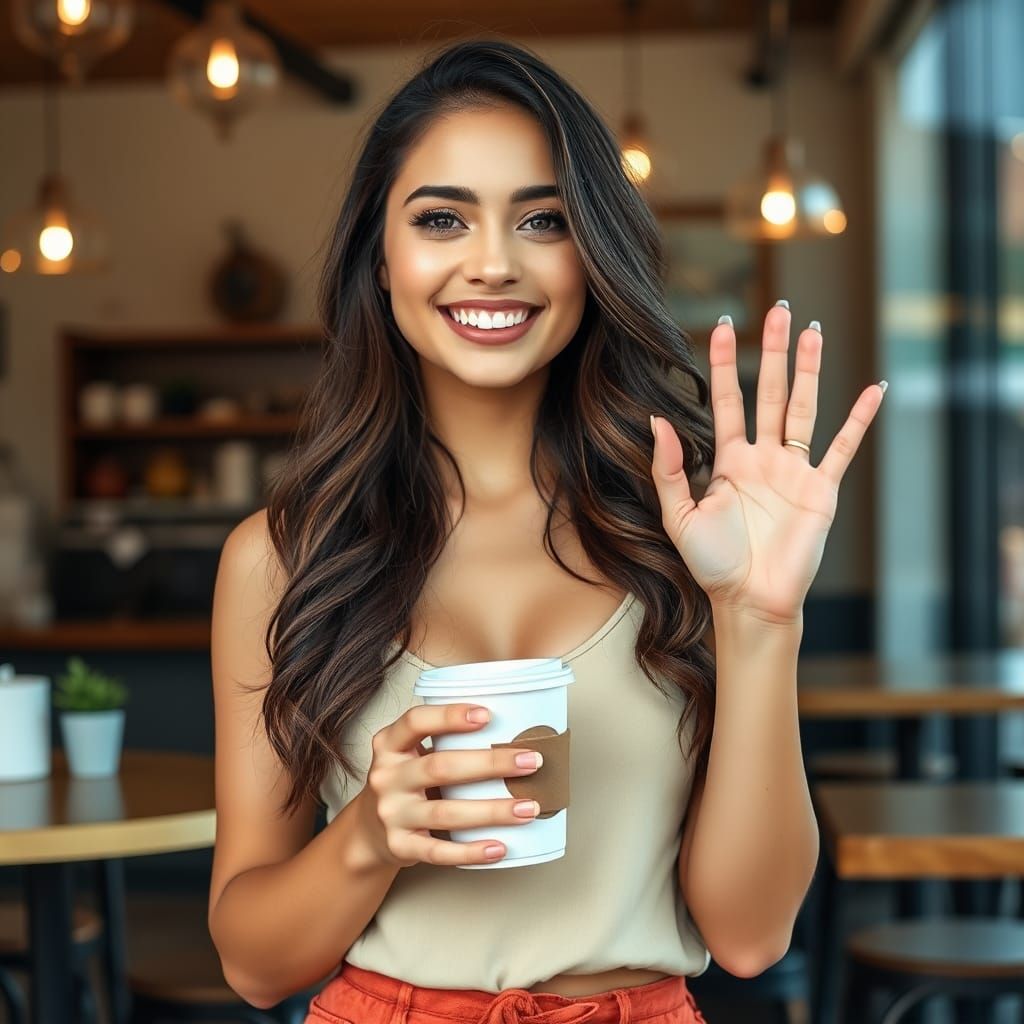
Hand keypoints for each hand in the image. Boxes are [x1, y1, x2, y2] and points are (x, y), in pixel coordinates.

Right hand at [359, 704, 542, 867]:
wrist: (368, 830)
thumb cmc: (406, 782)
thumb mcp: (410, 753)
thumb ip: (444, 742)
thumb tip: (513, 731)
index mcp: (389, 745)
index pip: (415, 722)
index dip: (450, 716)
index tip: (488, 715)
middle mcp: (386, 777)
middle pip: (440, 767)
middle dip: (491, 763)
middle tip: (531, 761)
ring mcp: (391, 813)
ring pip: (445, 812)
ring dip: (492, 810)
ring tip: (528, 807)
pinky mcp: (400, 846)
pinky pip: (439, 851)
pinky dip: (472, 851)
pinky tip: (500, 847)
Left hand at [650, 303, 885, 624]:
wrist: (749, 601)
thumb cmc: (711, 565)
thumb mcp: (679, 515)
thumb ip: (668, 468)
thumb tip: (657, 420)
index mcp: (729, 461)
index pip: (727, 400)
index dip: (724, 363)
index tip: (722, 325)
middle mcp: (763, 458)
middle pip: (771, 392)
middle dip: (773, 351)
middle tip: (779, 310)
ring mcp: (794, 471)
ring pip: (805, 408)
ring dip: (810, 370)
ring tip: (814, 331)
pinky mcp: (820, 490)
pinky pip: (842, 448)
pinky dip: (859, 420)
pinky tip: (874, 390)